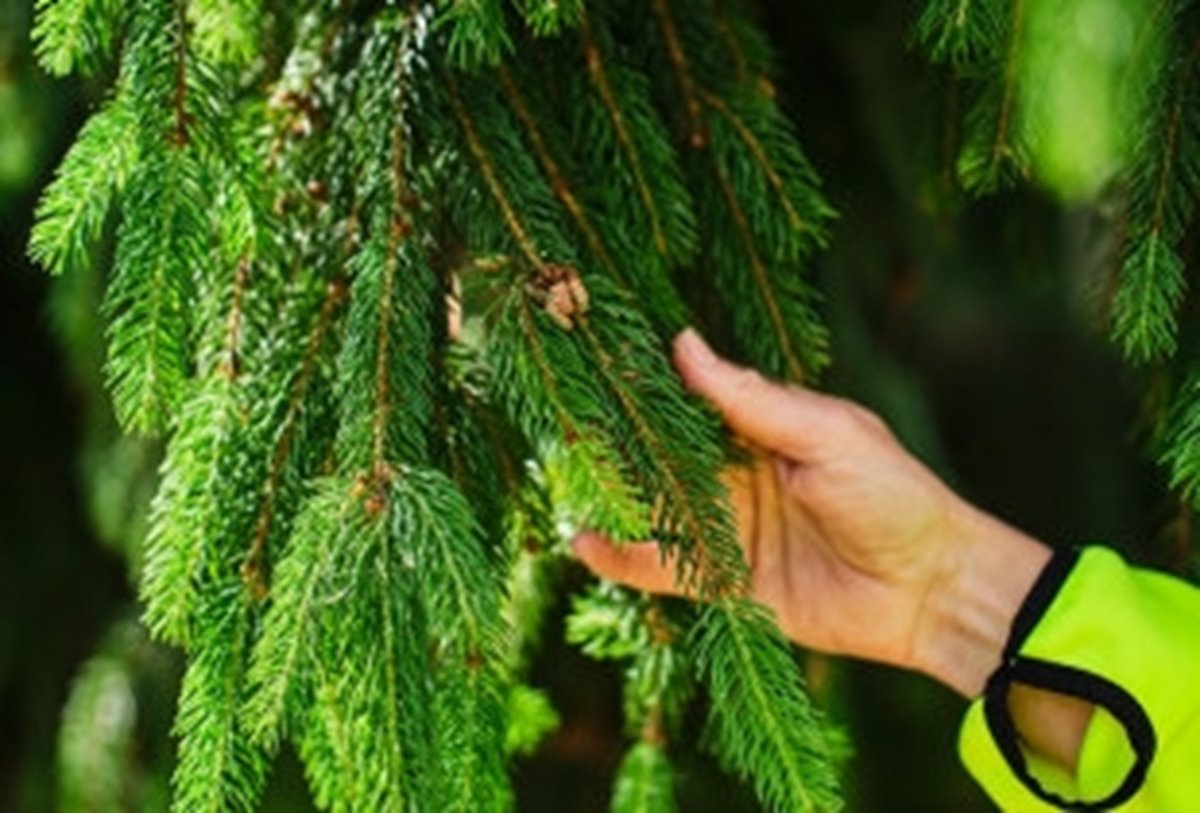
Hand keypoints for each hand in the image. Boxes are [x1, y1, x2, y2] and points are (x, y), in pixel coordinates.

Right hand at [573, 329, 1051, 698]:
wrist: (931, 590)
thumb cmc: (893, 495)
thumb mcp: (826, 434)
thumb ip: (751, 399)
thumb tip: (683, 343)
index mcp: (765, 429)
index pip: (692, 399)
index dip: (648, 384)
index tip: (597, 362)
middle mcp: (739, 475)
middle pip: (665, 454)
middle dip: (618, 441)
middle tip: (561, 423)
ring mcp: (730, 528)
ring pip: (656, 507)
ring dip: (613, 496)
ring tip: (561, 480)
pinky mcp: (727, 582)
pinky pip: (665, 568)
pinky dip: (624, 558)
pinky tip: (582, 543)